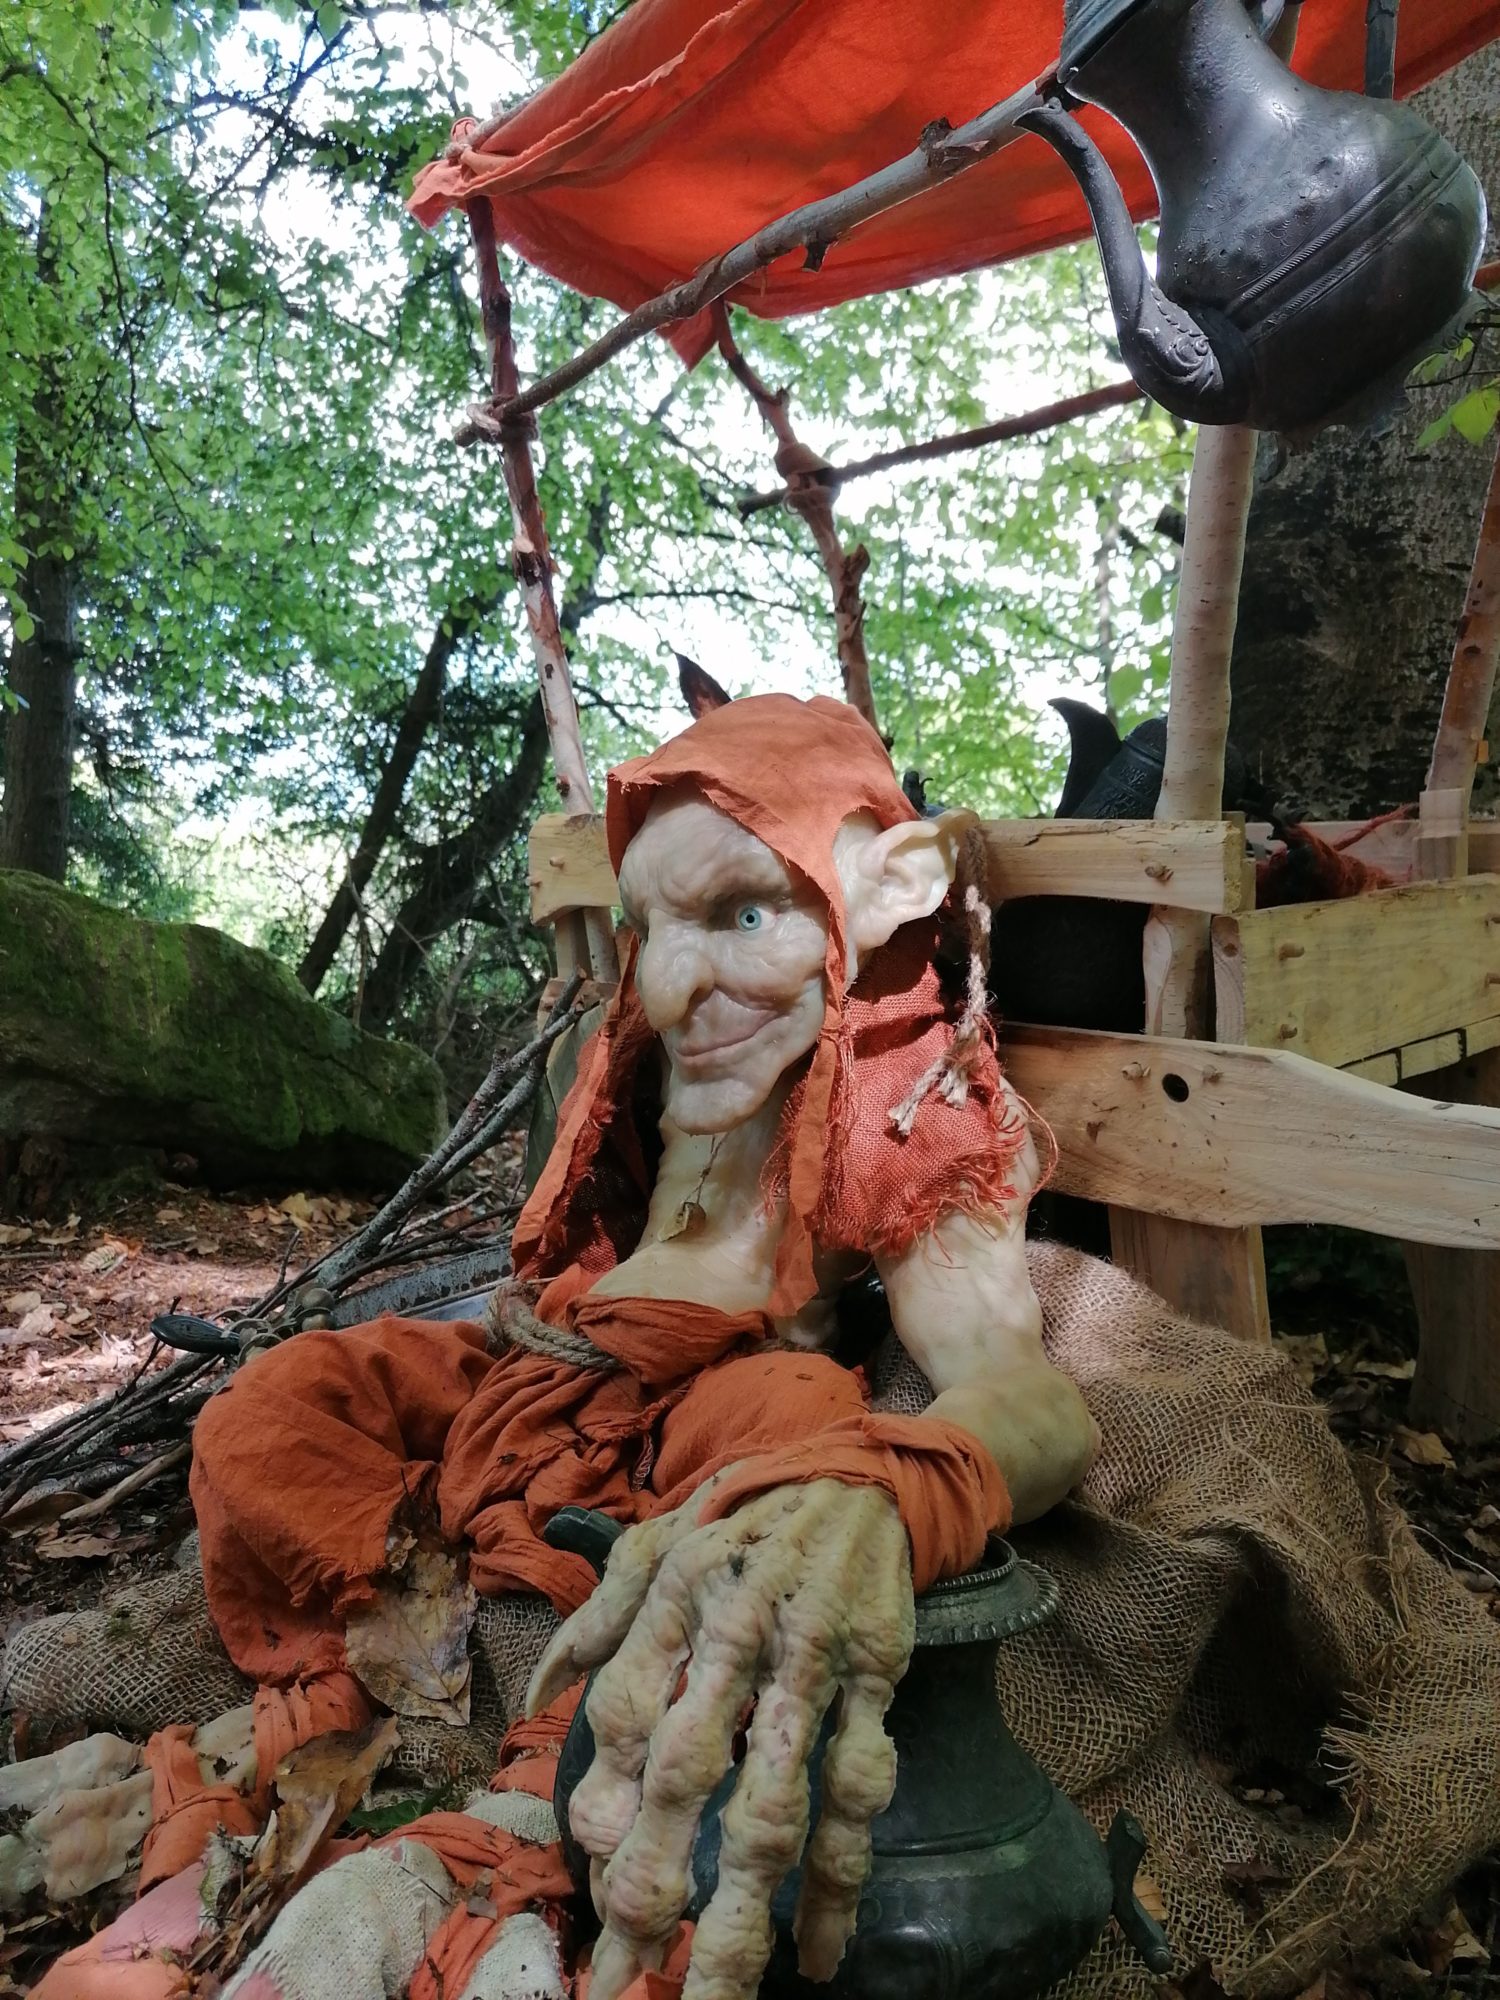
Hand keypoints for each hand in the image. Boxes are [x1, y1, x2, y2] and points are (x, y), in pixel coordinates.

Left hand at [527, 1477, 914, 1999]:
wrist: (863, 1473)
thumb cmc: (744, 1518)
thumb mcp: (658, 1542)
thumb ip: (598, 1618)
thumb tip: (538, 1693)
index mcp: (675, 1598)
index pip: (624, 1707)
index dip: (604, 1790)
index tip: (583, 1865)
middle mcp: (738, 1634)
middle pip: (688, 1777)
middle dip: (650, 1884)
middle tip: (619, 1973)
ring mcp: (811, 1664)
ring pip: (774, 1809)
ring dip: (743, 1915)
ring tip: (710, 1999)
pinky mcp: (875, 1682)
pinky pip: (857, 1794)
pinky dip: (840, 1879)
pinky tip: (817, 1950)